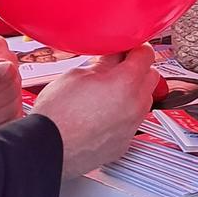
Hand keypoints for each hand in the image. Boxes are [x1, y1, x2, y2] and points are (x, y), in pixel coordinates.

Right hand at [33, 45, 158, 177]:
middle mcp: (135, 105)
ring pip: (143, 101)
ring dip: (132, 93)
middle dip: (137, 69)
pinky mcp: (124, 143)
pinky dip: (123, 115)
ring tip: (106, 93)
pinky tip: (102, 115)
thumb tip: (112, 56)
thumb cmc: (56, 115)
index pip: (147, 53)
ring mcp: (132, 127)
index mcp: (126, 82)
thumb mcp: (77, 74)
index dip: (135, 47)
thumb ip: (103, 63)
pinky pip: (132, 122)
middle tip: (117, 67)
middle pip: (151, 76)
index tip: (126, 48)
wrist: (46, 149)